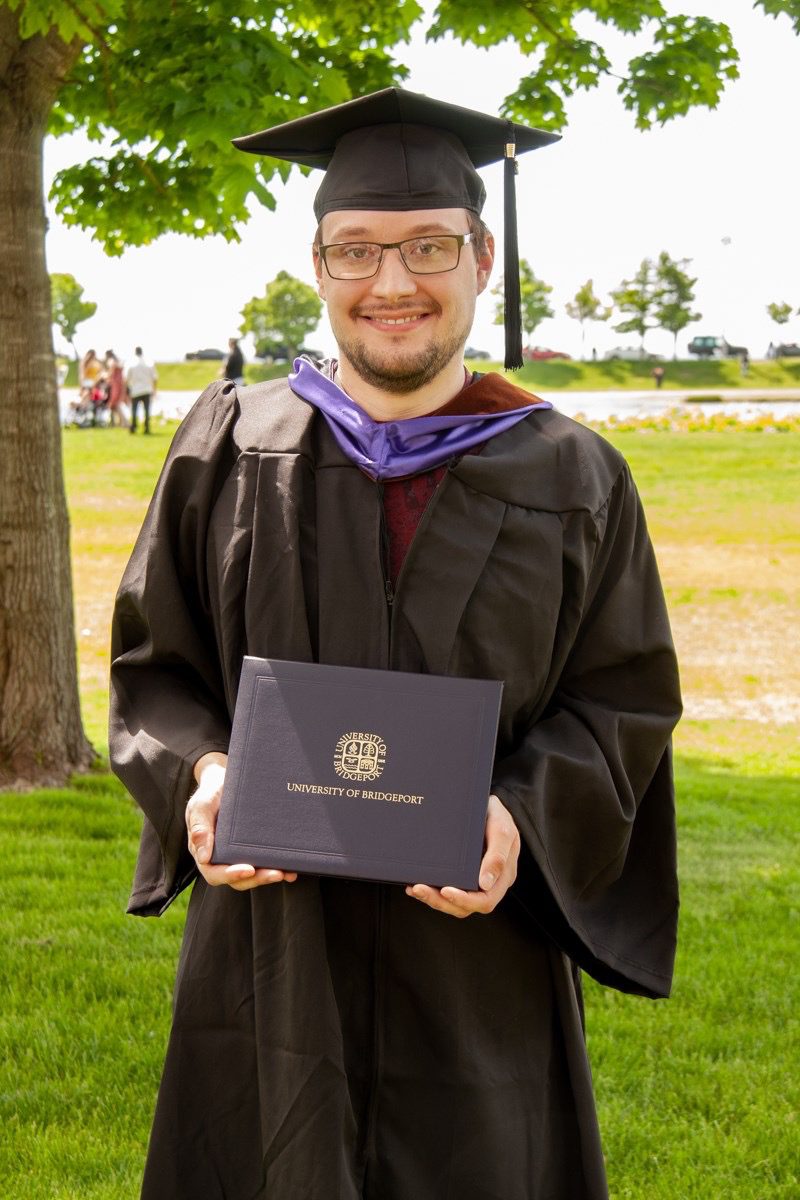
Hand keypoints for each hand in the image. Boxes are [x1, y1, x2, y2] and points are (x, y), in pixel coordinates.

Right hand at [186, 751, 296, 890]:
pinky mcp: (253, 848)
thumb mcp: (200, 806)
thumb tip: (203, 857)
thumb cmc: (210, 794)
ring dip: (269, 876)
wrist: (224, 780)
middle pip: (238, 878)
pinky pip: (264, 861)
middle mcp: (222, 858)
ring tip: (286, 872)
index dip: (231, 875)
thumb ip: (200, 828)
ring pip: (253, 874)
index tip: (248, 870)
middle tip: (276, 874)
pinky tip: (291, 868)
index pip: (215, 873)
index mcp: (205, 852)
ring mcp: (239, 855)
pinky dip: (278, 866)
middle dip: (257, 878)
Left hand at [405, 794, 519, 917]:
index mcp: (502, 877)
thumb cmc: (498, 816)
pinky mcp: (459, 876)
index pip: (485, 901)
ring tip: (414, 888)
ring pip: (452, 903)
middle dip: (440, 901)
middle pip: (464, 906)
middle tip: (419, 889)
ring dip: (432, 898)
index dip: (465, 900)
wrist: (487, 806)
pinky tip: (414, 884)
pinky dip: (430, 890)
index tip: (445, 891)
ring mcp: (472, 881)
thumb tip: (485, 884)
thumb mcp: (502, 829)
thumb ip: (498, 855)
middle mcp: (488, 884)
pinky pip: (445, 891)